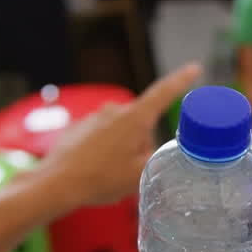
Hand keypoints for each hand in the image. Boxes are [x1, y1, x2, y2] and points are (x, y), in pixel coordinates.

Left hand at [36, 63, 200, 211]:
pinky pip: (100, 136)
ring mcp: (94, 117)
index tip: (195, 67)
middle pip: (141, 123)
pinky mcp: (78, 127)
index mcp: (134, 118)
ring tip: (108, 173)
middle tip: (130, 169)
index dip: (181, 80)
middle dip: (141, 144)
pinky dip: (102, 151)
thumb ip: (159, 157)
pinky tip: (93, 169)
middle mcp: (114, 111)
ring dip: (121, 148)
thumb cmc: (101, 179)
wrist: (57, 183)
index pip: (164, 93)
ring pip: (120, 131)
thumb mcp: (141, 174)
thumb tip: (162, 150)